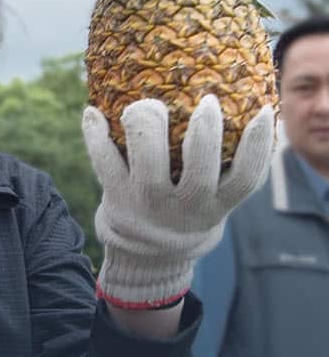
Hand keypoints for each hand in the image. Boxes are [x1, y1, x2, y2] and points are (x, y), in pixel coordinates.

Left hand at [82, 94, 274, 308]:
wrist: (146, 255)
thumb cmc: (187, 209)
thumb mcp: (214, 201)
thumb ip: (229, 169)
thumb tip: (253, 108)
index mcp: (215, 205)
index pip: (246, 178)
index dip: (258, 146)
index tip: (263, 112)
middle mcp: (183, 206)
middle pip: (199, 169)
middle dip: (205, 132)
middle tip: (208, 101)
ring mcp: (148, 202)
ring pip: (149, 163)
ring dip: (148, 127)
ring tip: (149, 104)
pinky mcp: (116, 196)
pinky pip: (103, 162)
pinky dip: (95, 136)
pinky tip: (92, 112)